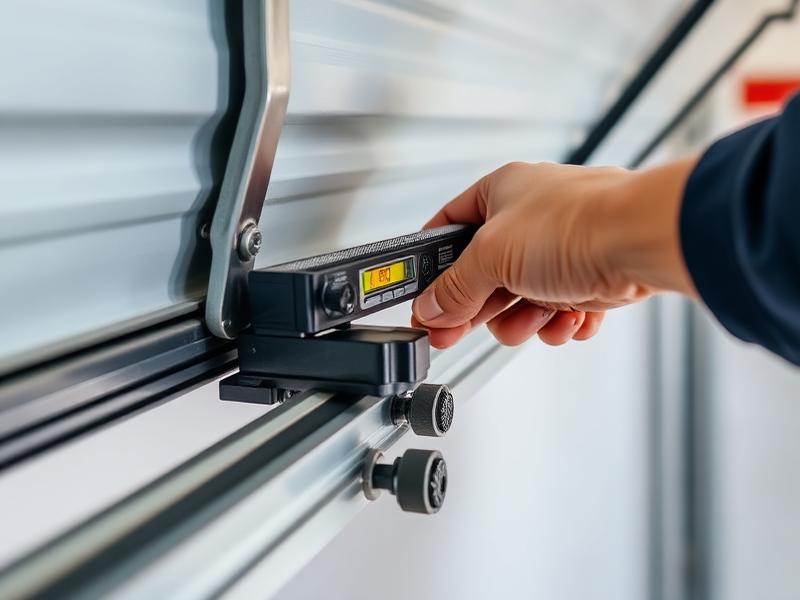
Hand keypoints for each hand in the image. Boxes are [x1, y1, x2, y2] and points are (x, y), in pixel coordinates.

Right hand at [411, 160, 696, 348]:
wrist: (643, 241)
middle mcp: (530, 217)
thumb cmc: (579, 223)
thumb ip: (455, 288)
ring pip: (523, 299)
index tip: (425, 302)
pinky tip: (571, 314)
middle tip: (456, 332)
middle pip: (485, 274)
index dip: (433, 269)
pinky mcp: (590, 274)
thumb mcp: (493, 257)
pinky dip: (563, 320)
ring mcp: (562, 247)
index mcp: (501, 192)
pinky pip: (560, 310)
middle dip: (481, 308)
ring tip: (540, 316)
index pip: (449, 229)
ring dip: (528, 319)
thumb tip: (432, 308)